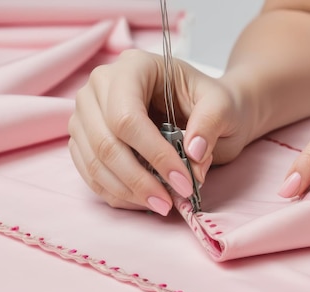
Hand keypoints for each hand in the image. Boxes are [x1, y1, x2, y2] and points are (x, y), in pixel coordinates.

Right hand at [68, 49, 251, 214]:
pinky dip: (117, 194)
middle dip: (139, 179)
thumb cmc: (215, 104)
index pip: (127, 115)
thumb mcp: (224, 106)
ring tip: (162, 206)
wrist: (209, 111)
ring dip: (128, 192)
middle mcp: (101, 86)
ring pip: (95, 162)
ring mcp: (88, 113)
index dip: (153, 154)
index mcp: (134, 67)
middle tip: (171, 203)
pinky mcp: (86, 139)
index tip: (184, 182)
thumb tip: (193, 154)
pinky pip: (91, 174)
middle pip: (106, 142)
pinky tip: (146, 202)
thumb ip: (211, 124)